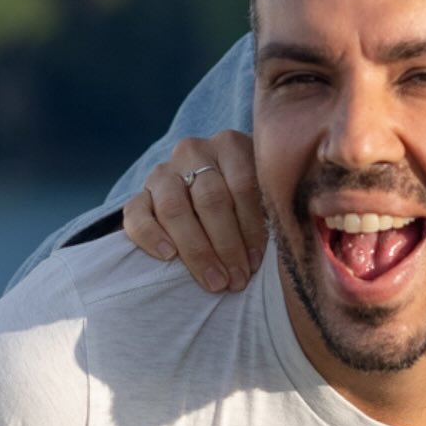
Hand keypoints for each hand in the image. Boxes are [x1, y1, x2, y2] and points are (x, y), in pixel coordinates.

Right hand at [122, 131, 263, 292]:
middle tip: (237, 279)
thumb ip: (274, 204)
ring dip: (196, 249)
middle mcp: (194, 151)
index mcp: (231, 145)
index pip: (243, 186)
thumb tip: (289, 240)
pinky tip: (168, 257)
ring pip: (174, 208)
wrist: (211, 186)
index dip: (251, 228)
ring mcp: (164, 171)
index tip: (256, 262)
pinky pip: (136, 213)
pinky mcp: (140, 193)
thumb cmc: (249, 195)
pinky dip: (150, 236)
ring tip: (214, 281)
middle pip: (210, 199)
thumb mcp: (266, 189)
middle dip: (226, 245)